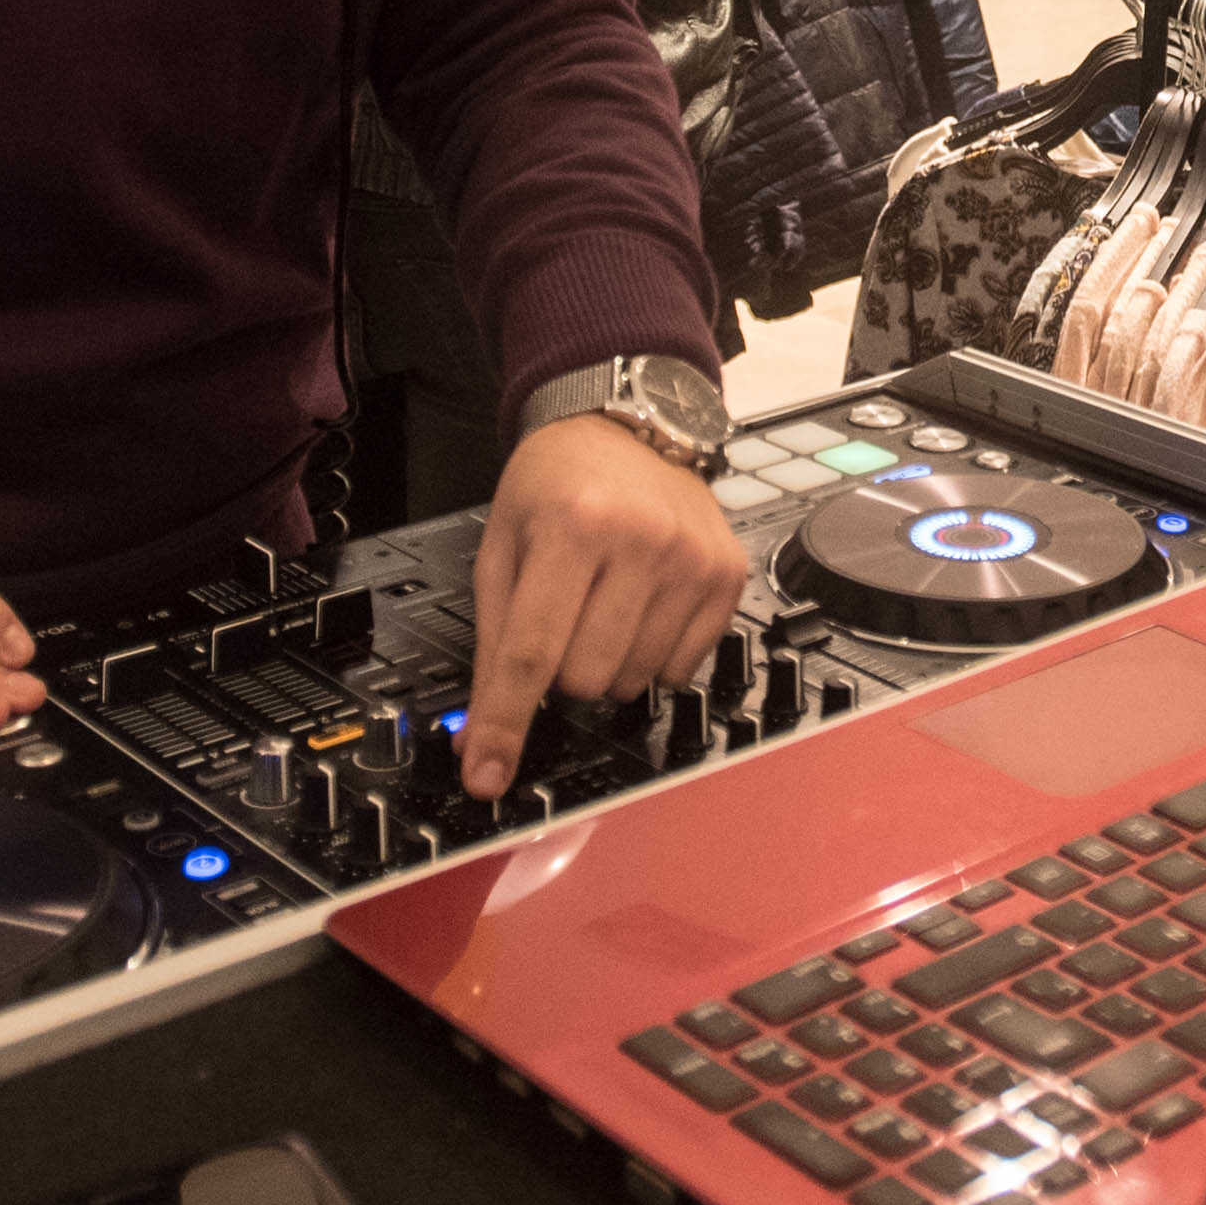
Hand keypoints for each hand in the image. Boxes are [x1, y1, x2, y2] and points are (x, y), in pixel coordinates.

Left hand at [460, 412, 743, 793]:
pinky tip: (640, 611)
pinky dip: (650, 658)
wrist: (627, 429)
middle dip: (560, 671)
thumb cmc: (555, 485)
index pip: (530, 653)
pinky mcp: (726, 577)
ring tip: (601, 609)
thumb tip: (479, 739)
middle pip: (584, 678)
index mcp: (571, 526)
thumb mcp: (501, 547)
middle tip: (560, 623)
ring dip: (606, 666)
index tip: (487, 776)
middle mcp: (641, 541)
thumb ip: (491, 643)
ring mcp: (692, 561)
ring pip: (633, 681)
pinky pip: (681, 670)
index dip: (504, 724)